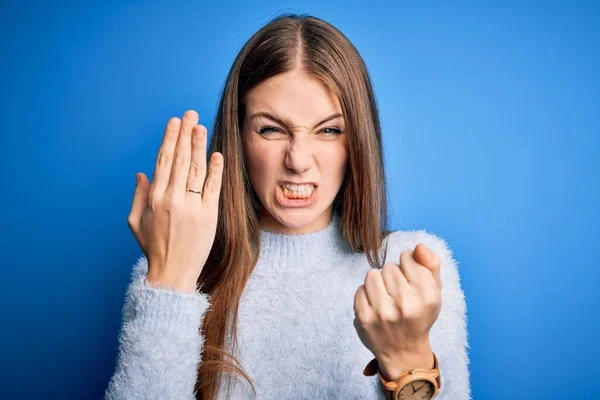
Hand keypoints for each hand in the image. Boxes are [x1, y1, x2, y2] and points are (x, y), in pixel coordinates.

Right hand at [127, 110, 223, 291]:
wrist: (172, 274)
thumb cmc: (154, 248)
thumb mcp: (136, 222)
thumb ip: (139, 196)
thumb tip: (141, 173)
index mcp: (155, 198)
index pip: (164, 161)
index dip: (170, 139)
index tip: (175, 122)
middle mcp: (172, 199)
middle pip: (180, 160)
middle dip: (185, 134)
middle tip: (191, 114)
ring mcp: (191, 207)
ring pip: (195, 170)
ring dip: (199, 146)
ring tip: (201, 127)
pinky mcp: (208, 216)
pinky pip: (212, 189)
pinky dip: (215, 171)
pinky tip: (217, 155)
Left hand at [353, 243, 441, 376]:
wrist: (403, 351)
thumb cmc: (419, 314)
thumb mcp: (434, 290)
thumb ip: (431, 263)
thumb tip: (418, 246)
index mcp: (427, 295)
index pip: (407, 257)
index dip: (408, 265)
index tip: (410, 280)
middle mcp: (405, 304)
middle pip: (389, 266)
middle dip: (393, 276)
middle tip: (398, 293)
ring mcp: (383, 312)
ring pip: (372, 275)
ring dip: (378, 283)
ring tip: (386, 297)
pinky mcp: (364, 318)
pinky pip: (360, 289)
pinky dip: (366, 295)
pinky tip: (376, 306)